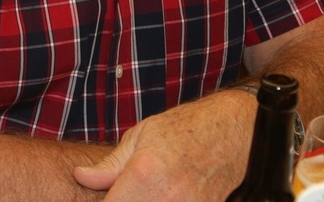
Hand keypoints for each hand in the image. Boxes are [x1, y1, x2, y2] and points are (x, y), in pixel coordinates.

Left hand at [73, 90, 251, 199]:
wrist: (241, 131)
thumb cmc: (189, 128)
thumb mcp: (143, 136)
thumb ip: (110, 165)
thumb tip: (81, 176)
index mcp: (142, 176)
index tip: (107, 198)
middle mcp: (166, 200)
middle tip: (128, 192)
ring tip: (151, 191)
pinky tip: (166, 195)